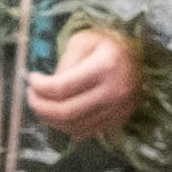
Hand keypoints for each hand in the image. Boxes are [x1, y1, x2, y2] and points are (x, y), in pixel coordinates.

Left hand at [23, 24, 141, 137]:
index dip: (39, 87)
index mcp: (105, 67)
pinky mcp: (120, 119)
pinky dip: (68, 126)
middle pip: (66, 112)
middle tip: (31, 96)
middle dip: (40, 106)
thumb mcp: (82, 40)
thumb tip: (47, 88)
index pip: (61, 88)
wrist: (140, 55)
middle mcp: (115, 92)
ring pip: (75, 126)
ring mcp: (119, 109)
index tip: (31, 79)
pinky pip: (87, 131)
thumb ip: (64, 64)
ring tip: (43, 105)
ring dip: (51, 119)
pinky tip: (60, 115)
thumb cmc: (107, 43)